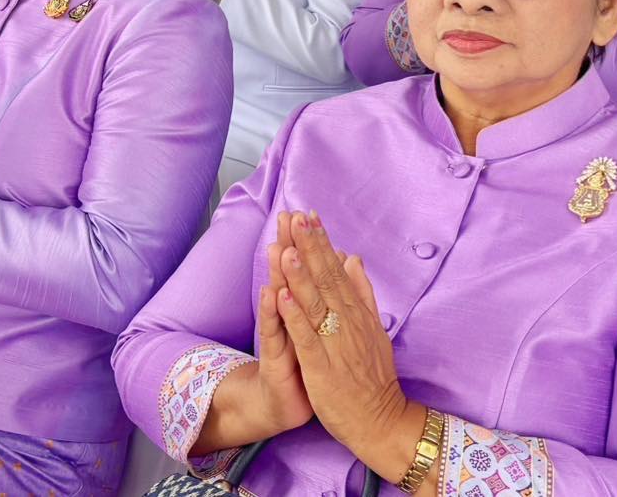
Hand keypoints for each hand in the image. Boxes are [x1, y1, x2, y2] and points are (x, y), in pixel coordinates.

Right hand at [252, 212, 313, 433]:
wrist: (289, 404)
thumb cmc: (310, 364)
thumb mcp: (323, 326)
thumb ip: (330, 291)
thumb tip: (342, 258)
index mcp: (305, 308)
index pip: (305, 270)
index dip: (305, 243)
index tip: (305, 213)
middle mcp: (287, 317)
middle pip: (288, 277)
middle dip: (289, 246)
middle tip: (286, 217)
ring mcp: (278, 336)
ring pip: (278, 300)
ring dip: (279, 273)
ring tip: (280, 247)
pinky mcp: (274, 359)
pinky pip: (275, 334)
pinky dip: (275, 313)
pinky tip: (274, 294)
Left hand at [275, 213, 414, 455]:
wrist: (380, 420)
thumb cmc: (372, 375)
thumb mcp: (374, 327)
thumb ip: (362, 292)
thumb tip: (353, 258)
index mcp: (356, 312)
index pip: (336, 270)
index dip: (321, 242)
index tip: (308, 215)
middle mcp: (347, 322)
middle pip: (325, 279)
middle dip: (309, 247)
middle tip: (296, 217)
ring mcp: (334, 344)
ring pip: (316, 304)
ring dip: (301, 276)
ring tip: (288, 248)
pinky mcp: (322, 368)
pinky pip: (307, 339)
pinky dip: (296, 317)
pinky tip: (283, 297)